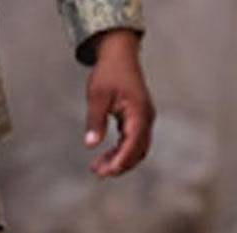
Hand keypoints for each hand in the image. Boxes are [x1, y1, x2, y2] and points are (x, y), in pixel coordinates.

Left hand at [84, 30, 154, 176]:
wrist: (118, 54)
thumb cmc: (108, 73)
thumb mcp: (97, 96)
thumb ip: (95, 121)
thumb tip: (91, 144)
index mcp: (139, 111)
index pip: (134, 142)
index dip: (122, 159)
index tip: (108, 171)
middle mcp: (145, 117)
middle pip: (137, 150)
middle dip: (119, 164)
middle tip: (97, 173)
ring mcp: (143, 119)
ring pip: (135, 148)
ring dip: (119, 160)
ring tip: (96, 168)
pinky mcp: (136, 119)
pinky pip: (131, 141)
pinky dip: (119, 151)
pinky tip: (104, 157)